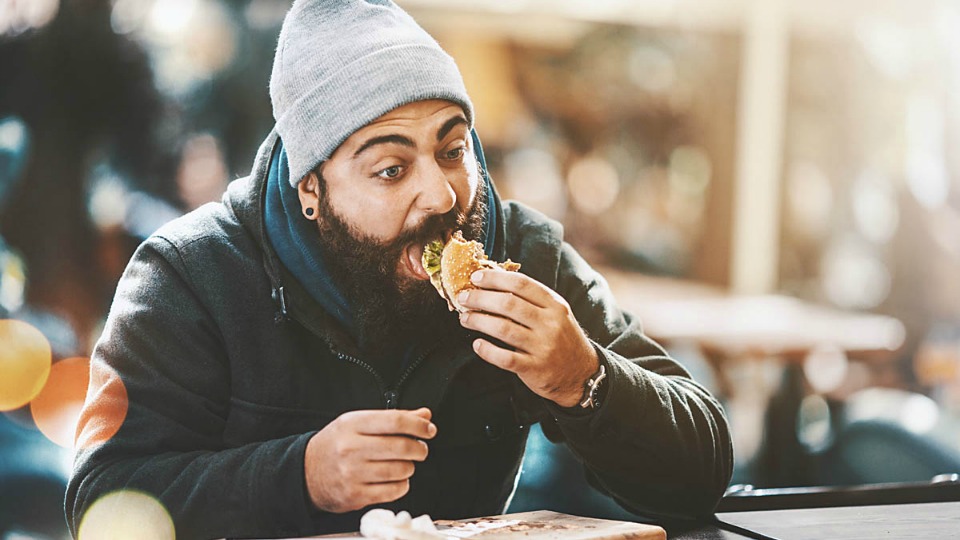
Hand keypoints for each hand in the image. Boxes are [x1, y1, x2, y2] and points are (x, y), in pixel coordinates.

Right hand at [304, 408, 435, 512]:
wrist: (306, 472)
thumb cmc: (336, 445)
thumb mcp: (358, 423)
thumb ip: (392, 419)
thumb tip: (424, 415)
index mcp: (352, 424)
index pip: (394, 420)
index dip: (418, 425)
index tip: (429, 429)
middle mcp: (351, 448)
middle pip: (401, 446)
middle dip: (419, 449)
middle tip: (420, 449)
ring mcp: (352, 473)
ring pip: (400, 470)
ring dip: (409, 467)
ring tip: (404, 464)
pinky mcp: (355, 495)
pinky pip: (393, 491)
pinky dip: (402, 485)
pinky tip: (396, 479)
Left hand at [457, 270, 599, 406]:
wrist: (582, 374)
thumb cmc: (561, 338)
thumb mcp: (555, 314)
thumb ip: (531, 300)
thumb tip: (494, 282)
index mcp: (554, 305)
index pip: (521, 284)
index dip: (495, 279)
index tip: (475, 278)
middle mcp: (550, 324)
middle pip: (509, 305)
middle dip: (481, 298)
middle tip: (464, 298)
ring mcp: (543, 347)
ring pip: (504, 329)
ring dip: (479, 321)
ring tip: (465, 318)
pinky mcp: (535, 369)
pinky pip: (506, 358)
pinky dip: (488, 351)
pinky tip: (477, 344)